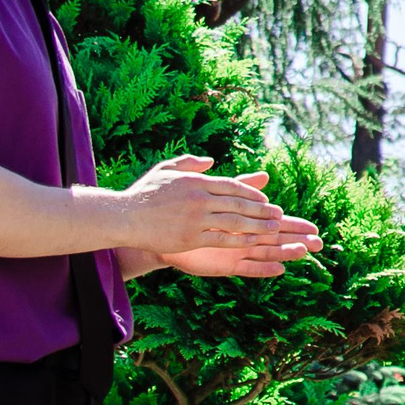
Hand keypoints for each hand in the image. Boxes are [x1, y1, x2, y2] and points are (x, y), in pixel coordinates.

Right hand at [121, 154, 286, 255]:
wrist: (125, 216)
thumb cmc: (144, 192)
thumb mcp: (167, 169)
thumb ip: (191, 163)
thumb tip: (211, 161)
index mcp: (197, 181)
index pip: (232, 186)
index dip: (251, 193)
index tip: (265, 199)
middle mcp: (200, 198)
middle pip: (238, 203)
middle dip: (261, 210)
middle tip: (279, 215)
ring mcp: (197, 218)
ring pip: (235, 221)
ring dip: (257, 225)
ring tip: (273, 229)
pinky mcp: (191, 237)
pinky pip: (221, 238)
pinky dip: (239, 240)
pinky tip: (252, 243)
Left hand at [159, 169, 323, 276]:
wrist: (169, 231)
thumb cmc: (195, 213)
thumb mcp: (221, 195)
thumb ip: (243, 188)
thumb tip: (266, 175)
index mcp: (247, 222)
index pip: (277, 224)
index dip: (296, 226)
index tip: (315, 227)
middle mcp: (246, 239)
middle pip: (277, 240)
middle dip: (298, 241)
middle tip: (319, 243)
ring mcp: (237, 252)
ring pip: (266, 254)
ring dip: (285, 253)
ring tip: (303, 252)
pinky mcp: (225, 265)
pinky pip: (247, 268)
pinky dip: (263, 270)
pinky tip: (279, 269)